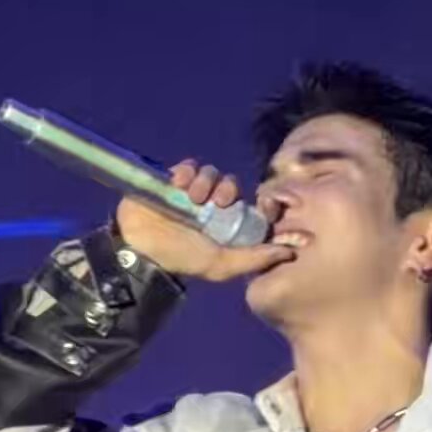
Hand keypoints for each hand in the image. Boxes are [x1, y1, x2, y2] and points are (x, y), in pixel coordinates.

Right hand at [116, 161, 296, 282]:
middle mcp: (211, 204)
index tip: (252, 204)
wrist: (142, 252)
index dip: (252, 198)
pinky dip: (186, 171)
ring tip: (192, 197)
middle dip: (226, 188)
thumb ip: (254, 259)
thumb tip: (289, 252)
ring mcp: (190, 191)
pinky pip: (186, 166)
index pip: (248, 200)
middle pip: (229, 182)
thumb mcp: (222, 265)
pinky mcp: (170, 181)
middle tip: (216, 202)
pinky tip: (178, 184)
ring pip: (209, 172)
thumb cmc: (182, 260)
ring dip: (205, 181)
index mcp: (226, 221)